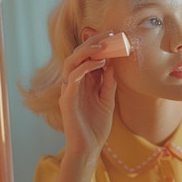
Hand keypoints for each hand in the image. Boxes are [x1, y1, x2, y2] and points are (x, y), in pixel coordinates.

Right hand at [59, 32, 117, 158]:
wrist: (89, 147)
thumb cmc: (97, 126)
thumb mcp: (108, 100)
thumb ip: (108, 83)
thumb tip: (112, 64)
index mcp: (84, 83)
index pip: (88, 58)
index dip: (99, 46)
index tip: (114, 35)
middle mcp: (74, 84)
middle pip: (78, 56)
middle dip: (92, 43)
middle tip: (108, 34)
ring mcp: (69, 91)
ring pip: (71, 62)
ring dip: (87, 51)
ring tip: (103, 45)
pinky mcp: (67, 100)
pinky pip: (73, 78)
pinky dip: (85, 68)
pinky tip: (99, 63)